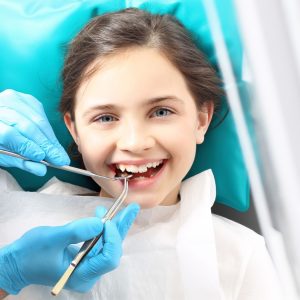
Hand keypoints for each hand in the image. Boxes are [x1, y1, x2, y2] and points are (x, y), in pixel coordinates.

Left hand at [0, 89, 69, 174]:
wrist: (0, 123)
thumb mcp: (3, 155)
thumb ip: (21, 162)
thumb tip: (42, 169)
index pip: (10, 134)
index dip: (27, 146)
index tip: (41, 157)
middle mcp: (0, 107)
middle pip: (27, 126)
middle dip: (46, 145)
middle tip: (59, 159)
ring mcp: (13, 99)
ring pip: (38, 120)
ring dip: (50, 139)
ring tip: (59, 153)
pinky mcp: (26, 98)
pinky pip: (42, 114)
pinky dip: (49, 129)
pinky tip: (52, 140)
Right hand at [0, 203, 139, 293]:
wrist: (18, 262)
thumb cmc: (31, 253)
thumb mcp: (52, 238)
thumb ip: (77, 231)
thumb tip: (100, 223)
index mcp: (82, 275)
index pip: (108, 258)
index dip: (112, 238)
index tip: (106, 221)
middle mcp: (89, 273)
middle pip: (112, 250)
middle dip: (121, 228)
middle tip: (132, 208)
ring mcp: (88, 266)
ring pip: (108, 244)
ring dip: (114, 226)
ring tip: (122, 208)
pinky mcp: (85, 258)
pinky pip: (99, 243)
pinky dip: (103, 228)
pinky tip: (102, 215)